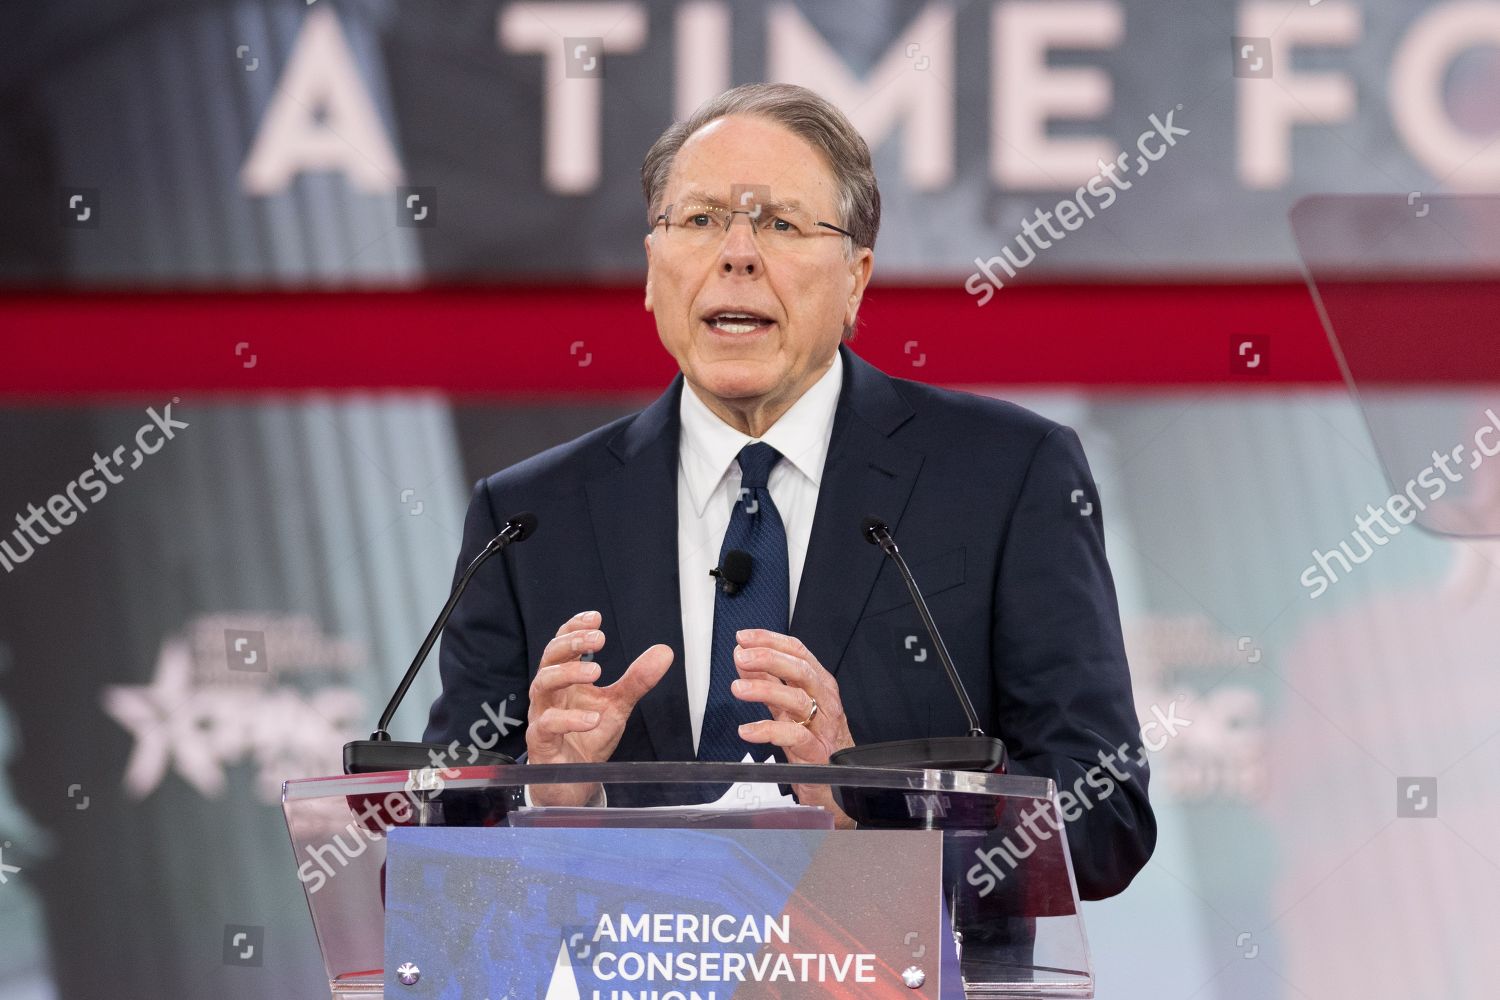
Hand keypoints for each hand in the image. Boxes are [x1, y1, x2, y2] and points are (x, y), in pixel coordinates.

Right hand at [525, 610, 672, 804]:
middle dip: (571, 643)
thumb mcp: (618, 705)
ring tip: (596, 672)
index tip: (596, 618)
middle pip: (548, 658)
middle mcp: (550, 694)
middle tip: (598, 640)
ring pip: (542, 685)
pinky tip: (592, 718)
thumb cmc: (588, 737)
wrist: (574, 781)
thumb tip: (665, 651)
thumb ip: (636, 680)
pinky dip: (569, 720)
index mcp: (566, 680)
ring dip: (568, 674)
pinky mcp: (541, 743)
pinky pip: (547, 725)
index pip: (562, 645)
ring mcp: (542, 717)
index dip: (574, 628)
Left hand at [730, 628, 854, 821]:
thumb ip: (767, 680)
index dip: (770, 640)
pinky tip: (747, 730)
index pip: (798, 652)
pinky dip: (768, 731)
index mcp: (818, 684)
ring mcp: (822, 727)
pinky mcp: (817, 753)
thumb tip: (743, 657)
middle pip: (801, 670)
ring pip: (798, 699)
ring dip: (765, 689)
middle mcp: (824, 701)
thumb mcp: (787, 706)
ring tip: (739, 688)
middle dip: (770, 658)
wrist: (834, 783)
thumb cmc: (813, 740)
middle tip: (742, 655)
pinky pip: (794, 737)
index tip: (744, 637)